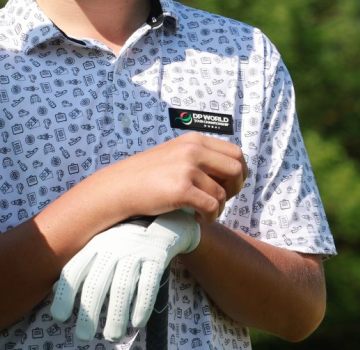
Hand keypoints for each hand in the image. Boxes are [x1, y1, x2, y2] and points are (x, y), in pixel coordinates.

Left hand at [51, 210, 200, 340]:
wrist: (167, 217)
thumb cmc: (128, 239)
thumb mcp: (103, 245)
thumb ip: (83, 266)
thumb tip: (55, 291)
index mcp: (96, 242)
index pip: (74, 269)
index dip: (64, 294)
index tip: (59, 317)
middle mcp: (113, 244)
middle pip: (97, 283)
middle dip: (88, 312)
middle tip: (83, 336)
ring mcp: (136, 249)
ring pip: (122, 287)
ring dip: (116, 316)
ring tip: (111, 337)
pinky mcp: (158, 256)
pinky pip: (148, 285)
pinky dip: (142, 306)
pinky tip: (136, 323)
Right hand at [98, 133, 247, 223]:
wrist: (120, 187)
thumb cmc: (148, 176)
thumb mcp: (176, 155)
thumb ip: (201, 157)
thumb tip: (233, 171)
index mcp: (194, 140)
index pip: (236, 153)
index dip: (239, 173)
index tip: (227, 186)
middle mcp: (193, 150)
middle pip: (237, 169)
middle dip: (234, 189)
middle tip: (219, 200)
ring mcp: (187, 168)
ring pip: (222, 193)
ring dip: (217, 208)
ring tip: (201, 212)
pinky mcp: (181, 189)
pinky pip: (212, 207)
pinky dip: (209, 218)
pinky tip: (196, 218)